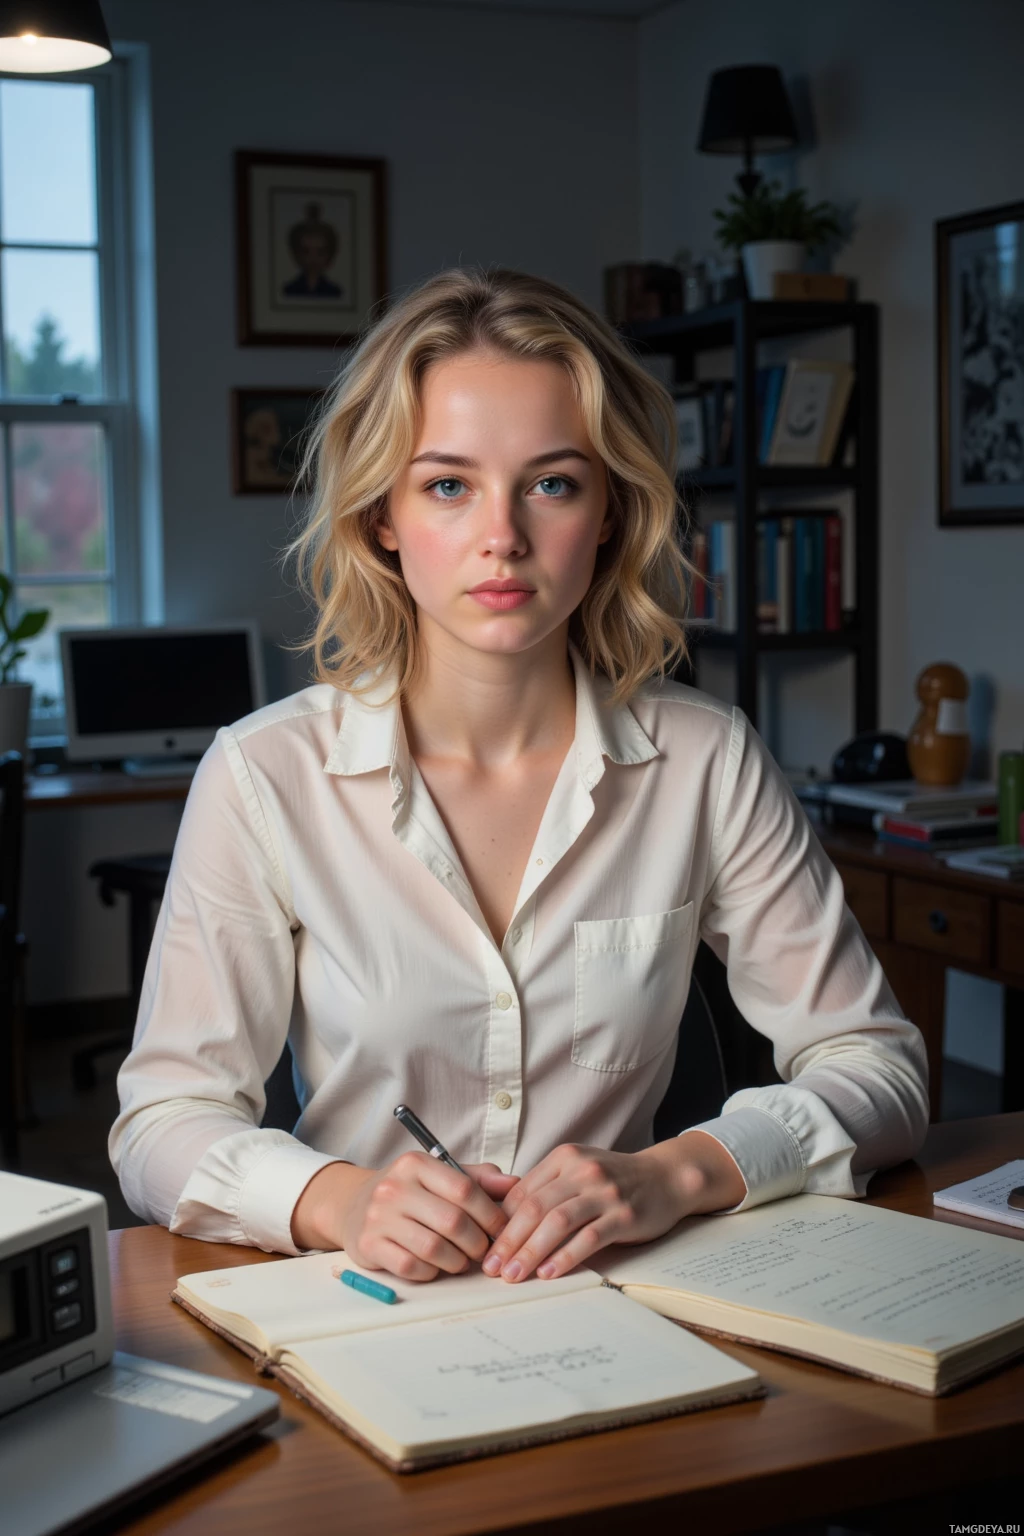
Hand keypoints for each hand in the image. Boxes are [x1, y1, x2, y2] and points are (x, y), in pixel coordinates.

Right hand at [291, 1154, 518, 1281]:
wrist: (353, 1205)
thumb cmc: (408, 1191)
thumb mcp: (438, 1175)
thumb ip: (477, 1178)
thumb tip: (515, 1183)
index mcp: (415, 1164)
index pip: (464, 1189)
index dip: (490, 1214)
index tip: (501, 1229)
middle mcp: (394, 1187)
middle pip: (452, 1222)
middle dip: (477, 1243)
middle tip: (483, 1251)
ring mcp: (378, 1217)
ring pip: (433, 1248)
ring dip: (457, 1261)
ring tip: (462, 1261)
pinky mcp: (369, 1245)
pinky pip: (411, 1267)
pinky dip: (431, 1272)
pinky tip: (436, 1267)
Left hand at [481, 1131, 746, 1282]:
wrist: (665, 1177)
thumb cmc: (615, 1179)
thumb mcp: (578, 1171)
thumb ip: (547, 1189)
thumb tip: (504, 1220)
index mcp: (564, 1158)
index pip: (522, 1192)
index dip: (500, 1223)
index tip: (484, 1247)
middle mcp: (582, 1171)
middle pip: (535, 1208)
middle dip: (508, 1241)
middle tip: (490, 1268)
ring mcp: (604, 1192)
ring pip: (558, 1222)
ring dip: (531, 1252)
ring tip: (513, 1275)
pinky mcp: (624, 1214)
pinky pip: (589, 1237)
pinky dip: (566, 1256)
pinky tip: (550, 1272)